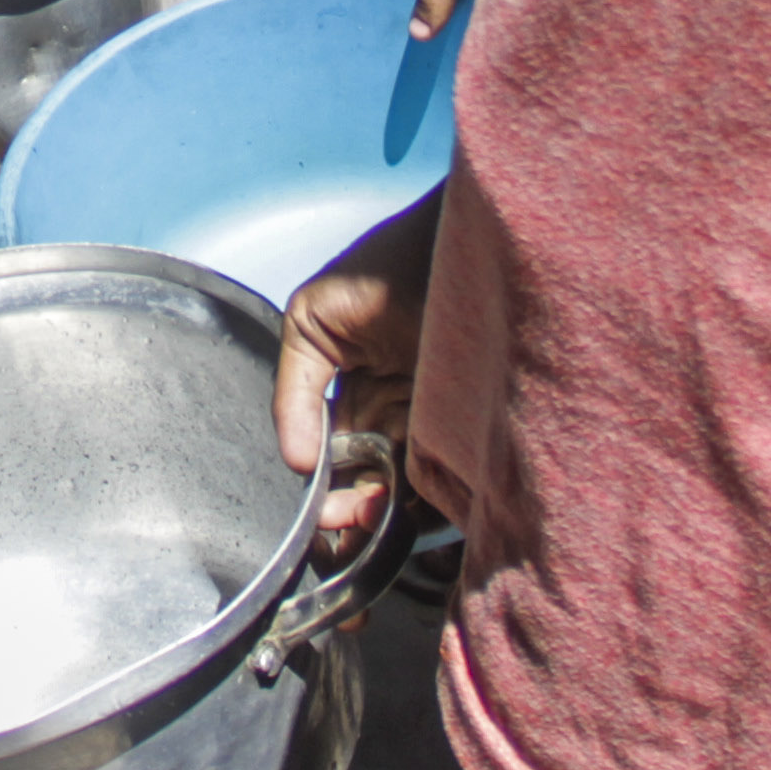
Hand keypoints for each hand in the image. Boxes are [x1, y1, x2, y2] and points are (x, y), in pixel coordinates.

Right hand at [278, 196, 437, 543]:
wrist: (463, 243)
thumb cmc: (386, 266)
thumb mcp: (314, 320)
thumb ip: (296, 392)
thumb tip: (298, 463)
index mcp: (361, 390)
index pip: (340, 455)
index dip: (330, 491)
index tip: (326, 515)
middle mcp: (400, 412)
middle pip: (374, 480)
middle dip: (356, 514)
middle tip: (346, 527)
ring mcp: (439, 421)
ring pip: (410, 485)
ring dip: (389, 511)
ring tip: (374, 518)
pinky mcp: (474, 428)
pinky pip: (450, 474)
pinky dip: (430, 497)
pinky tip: (409, 504)